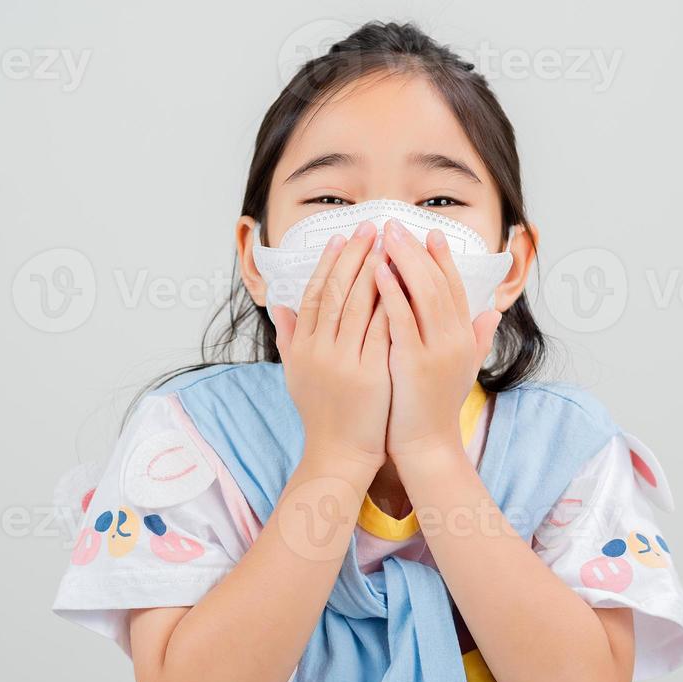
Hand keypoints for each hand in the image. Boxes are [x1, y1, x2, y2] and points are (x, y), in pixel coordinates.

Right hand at [272, 221, 391, 481]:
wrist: (339, 455)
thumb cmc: (323, 415)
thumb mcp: (297, 375)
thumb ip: (290, 338)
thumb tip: (278, 305)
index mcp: (303, 347)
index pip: (315, 294)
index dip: (328, 263)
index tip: (342, 237)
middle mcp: (319, 350)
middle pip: (337, 292)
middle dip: (355, 255)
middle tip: (371, 226)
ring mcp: (344, 361)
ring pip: (359, 305)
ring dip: (375, 269)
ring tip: (389, 243)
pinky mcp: (370, 373)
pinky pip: (382, 329)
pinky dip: (391, 302)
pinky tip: (403, 280)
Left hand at [375, 219, 501, 460]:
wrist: (427, 446)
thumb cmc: (435, 407)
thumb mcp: (462, 367)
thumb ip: (477, 338)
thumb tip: (491, 312)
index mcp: (465, 337)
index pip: (455, 287)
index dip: (443, 258)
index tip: (430, 233)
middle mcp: (456, 338)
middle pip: (438, 282)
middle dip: (416, 250)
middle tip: (395, 224)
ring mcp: (436, 349)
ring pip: (422, 293)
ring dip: (403, 260)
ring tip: (384, 236)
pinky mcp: (414, 361)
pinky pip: (401, 318)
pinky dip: (390, 291)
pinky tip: (376, 271)